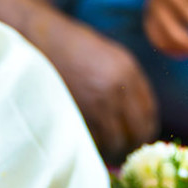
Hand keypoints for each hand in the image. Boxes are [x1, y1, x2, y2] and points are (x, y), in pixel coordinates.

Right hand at [42, 13, 158, 160]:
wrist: (38, 38)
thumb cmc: (74, 47)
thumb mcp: (112, 57)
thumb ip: (130, 84)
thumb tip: (141, 119)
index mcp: (128, 72)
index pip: (149, 114)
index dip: (146, 130)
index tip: (141, 138)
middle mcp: (115, 89)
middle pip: (137, 133)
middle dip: (132, 144)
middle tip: (125, 149)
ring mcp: (92, 104)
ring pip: (115, 142)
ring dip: (112, 149)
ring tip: (106, 148)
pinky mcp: (72, 114)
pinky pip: (91, 141)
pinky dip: (93, 146)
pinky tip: (88, 141)